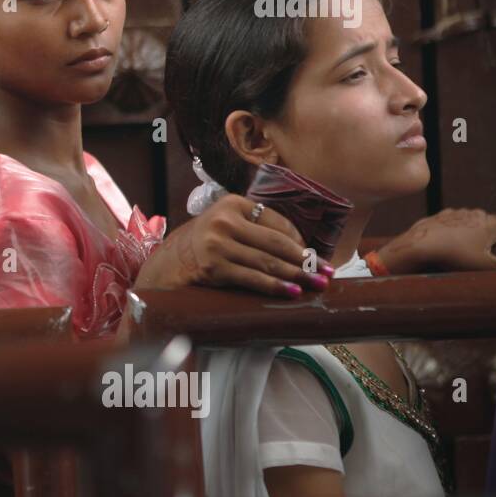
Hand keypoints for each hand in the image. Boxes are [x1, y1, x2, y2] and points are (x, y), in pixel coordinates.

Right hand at [134, 194, 332, 297]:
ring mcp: (216, 244)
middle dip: (305, 260)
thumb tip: (302, 248)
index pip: (276, 222)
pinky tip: (292, 292)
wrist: (167, 263)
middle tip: (327, 273)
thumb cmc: (205, 245)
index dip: (300, 241)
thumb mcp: (227, 225)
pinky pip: (252, 278)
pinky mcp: (212, 267)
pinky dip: (275, 287)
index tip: (315, 256)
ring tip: (316, 284)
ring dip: (296, 276)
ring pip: (267, 262)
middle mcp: (224, 221)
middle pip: (275, 243)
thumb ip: (255, 228)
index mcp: (232, 204)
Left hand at [376, 209, 495, 273]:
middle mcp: (476, 213)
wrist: (420, 243)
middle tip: (487, 251)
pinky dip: (456, 232)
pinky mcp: (442, 215)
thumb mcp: (484, 264)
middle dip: (493, 236)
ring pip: (473, 222)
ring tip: (466, 249)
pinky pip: (455, 223)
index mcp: (491, 223)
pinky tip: (450, 244)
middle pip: (492, 223)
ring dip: (474, 233)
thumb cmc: (455, 254)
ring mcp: (458, 212)